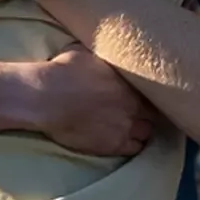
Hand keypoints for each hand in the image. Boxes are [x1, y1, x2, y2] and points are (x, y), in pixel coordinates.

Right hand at [27, 48, 154, 156]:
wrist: (47, 99)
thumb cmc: (63, 71)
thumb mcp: (87, 53)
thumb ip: (103, 59)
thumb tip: (104, 51)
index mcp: (129, 81)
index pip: (152, 90)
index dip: (147, 93)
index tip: (139, 93)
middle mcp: (133, 105)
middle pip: (152, 113)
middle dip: (146, 111)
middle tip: (136, 110)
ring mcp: (124, 127)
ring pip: (146, 132)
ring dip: (141, 128)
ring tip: (132, 126)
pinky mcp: (113, 145)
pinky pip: (134, 148)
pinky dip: (133, 144)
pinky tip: (126, 140)